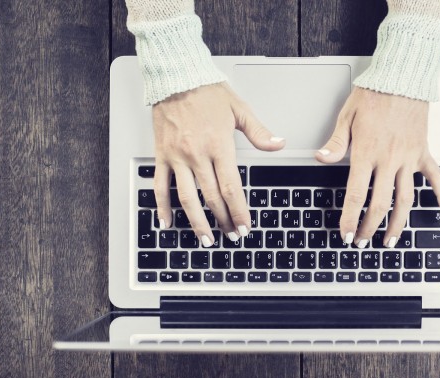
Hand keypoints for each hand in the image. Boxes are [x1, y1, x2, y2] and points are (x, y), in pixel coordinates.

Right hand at [152, 83, 284, 246]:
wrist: (176, 77)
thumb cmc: (208, 91)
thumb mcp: (240, 109)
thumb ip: (259, 132)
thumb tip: (279, 144)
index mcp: (219, 145)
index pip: (232, 188)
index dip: (239, 211)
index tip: (244, 226)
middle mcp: (197, 154)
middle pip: (212, 197)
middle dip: (223, 221)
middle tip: (231, 236)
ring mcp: (178, 157)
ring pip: (187, 197)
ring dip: (197, 221)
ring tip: (206, 238)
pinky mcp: (162, 155)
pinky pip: (160, 186)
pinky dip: (163, 206)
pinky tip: (167, 223)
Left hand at [315, 87, 439, 247]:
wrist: (403, 76)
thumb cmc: (374, 94)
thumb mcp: (347, 116)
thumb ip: (336, 143)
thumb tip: (320, 159)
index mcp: (367, 152)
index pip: (356, 195)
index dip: (349, 219)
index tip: (345, 235)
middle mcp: (389, 160)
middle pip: (379, 204)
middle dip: (369, 227)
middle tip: (362, 242)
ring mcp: (409, 158)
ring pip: (405, 199)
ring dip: (397, 224)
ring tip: (390, 241)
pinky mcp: (423, 152)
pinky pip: (435, 177)